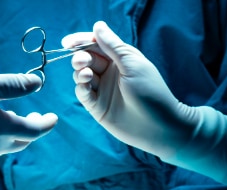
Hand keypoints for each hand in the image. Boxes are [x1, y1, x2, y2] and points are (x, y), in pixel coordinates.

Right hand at [0, 71, 58, 164]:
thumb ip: (12, 85)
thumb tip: (38, 83)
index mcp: (2, 128)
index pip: (36, 130)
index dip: (46, 123)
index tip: (52, 116)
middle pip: (22, 141)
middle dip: (31, 128)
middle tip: (33, 114)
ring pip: (4, 146)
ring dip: (10, 132)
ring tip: (5, 115)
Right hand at [62, 21, 199, 161]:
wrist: (158, 127)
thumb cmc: (151, 92)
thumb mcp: (132, 64)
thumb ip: (113, 46)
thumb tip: (98, 26)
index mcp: (120, 59)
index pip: (96, 45)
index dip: (81, 42)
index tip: (68, 42)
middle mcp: (109, 73)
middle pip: (87, 59)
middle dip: (80, 58)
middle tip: (81, 61)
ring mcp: (102, 90)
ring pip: (81, 75)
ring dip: (79, 72)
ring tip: (86, 75)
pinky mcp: (96, 106)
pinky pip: (82, 93)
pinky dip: (80, 87)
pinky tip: (85, 84)